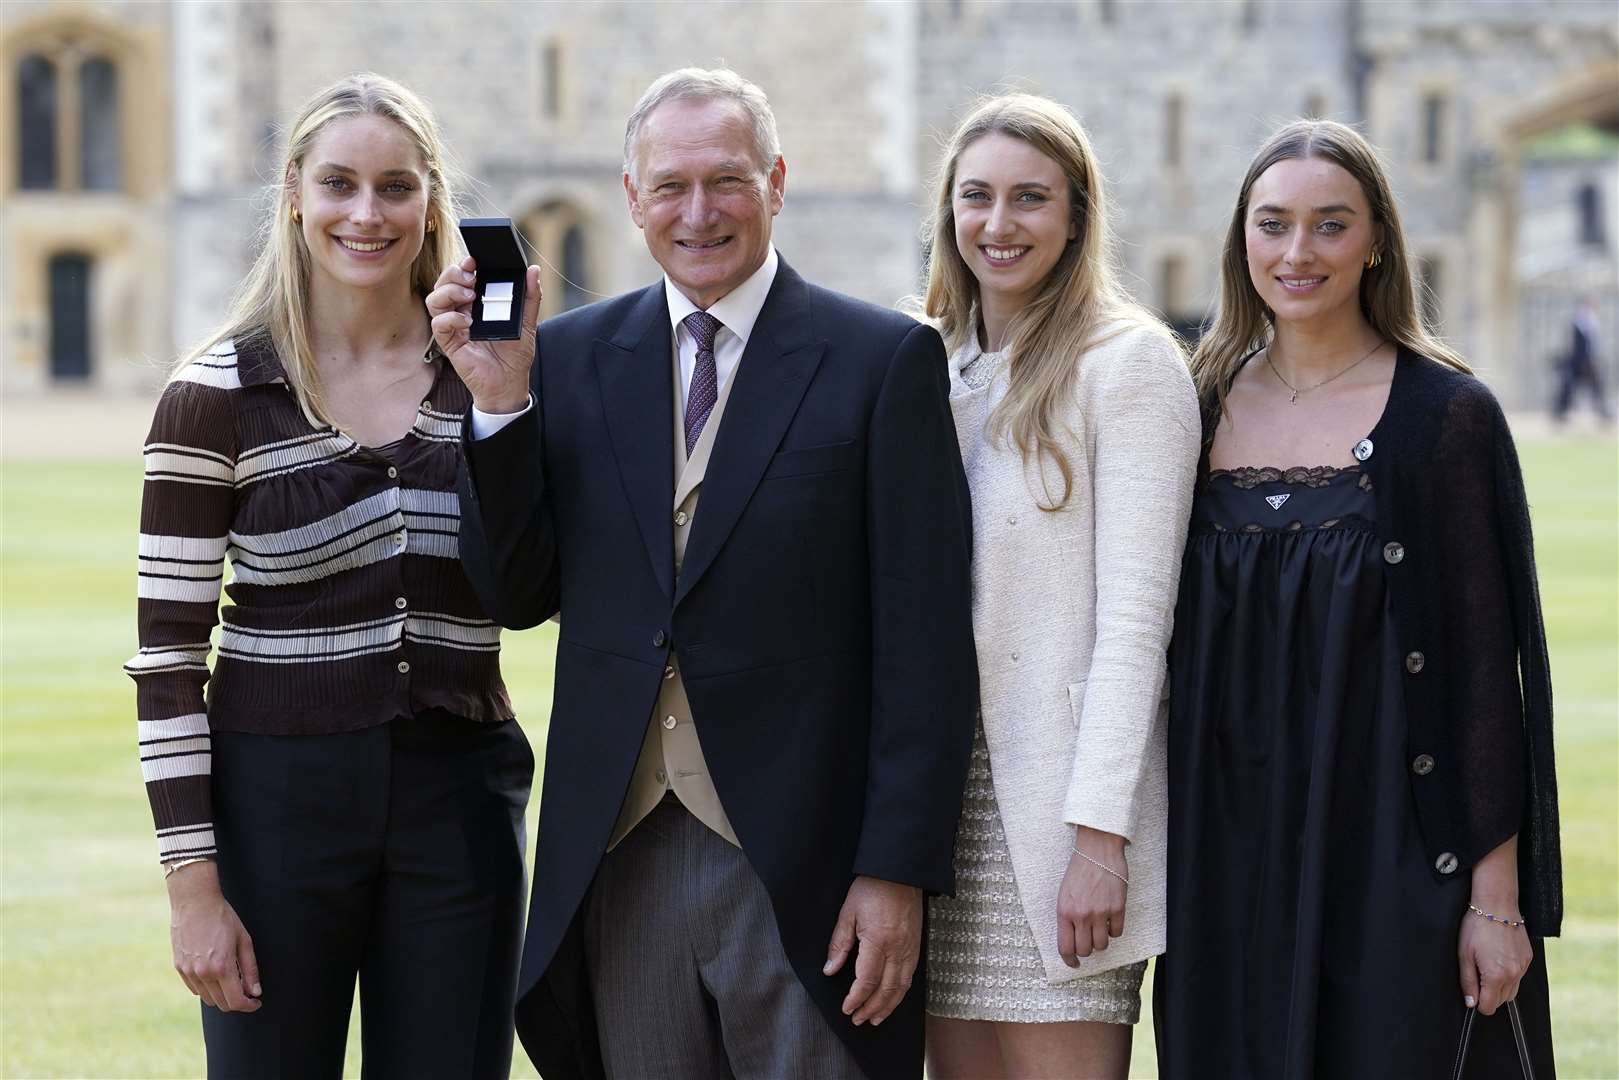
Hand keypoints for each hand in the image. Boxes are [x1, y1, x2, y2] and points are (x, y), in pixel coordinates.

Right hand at [167, 861, 260, 1012]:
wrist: (194, 902)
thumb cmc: (223, 917)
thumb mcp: (243, 940)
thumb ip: (250, 969)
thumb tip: (255, 992)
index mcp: (221, 967)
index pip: (236, 1001)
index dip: (249, 1006)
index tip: (256, 1002)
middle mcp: (202, 974)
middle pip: (222, 1004)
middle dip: (237, 1002)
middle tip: (248, 992)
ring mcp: (188, 972)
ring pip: (208, 998)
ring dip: (222, 996)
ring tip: (233, 981)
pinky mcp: (179, 968)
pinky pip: (195, 989)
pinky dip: (207, 988)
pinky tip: (216, 975)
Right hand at [425, 257, 541, 413]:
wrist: (510, 384)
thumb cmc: (515, 355)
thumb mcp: (528, 322)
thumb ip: (530, 296)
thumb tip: (534, 271)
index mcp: (477, 302)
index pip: (462, 277)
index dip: (463, 265)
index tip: (474, 260)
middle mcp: (462, 310)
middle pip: (444, 283)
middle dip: (453, 274)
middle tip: (471, 277)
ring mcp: (454, 326)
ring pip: (434, 299)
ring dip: (449, 291)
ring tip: (470, 295)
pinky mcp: (449, 342)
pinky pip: (438, 324)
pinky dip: (450, 317)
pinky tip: (467, 321)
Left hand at [822, 875, 921, 1026]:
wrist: (900, 872)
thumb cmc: (872, 888)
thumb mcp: (848, 912)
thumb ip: (839, 943)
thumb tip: (830, 969)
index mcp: (878, 940)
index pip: (866, 980)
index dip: (856, 998)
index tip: (846, 1008)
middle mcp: (897, 948)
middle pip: (886, 989)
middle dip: (871, 1008)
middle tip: (858, 1020)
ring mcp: (910, 948)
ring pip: (901, 987)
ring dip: (888, 1006)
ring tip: (875, 1019)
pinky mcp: (917, 946)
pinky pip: (910, 977)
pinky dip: (901, 993)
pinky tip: (892, 998)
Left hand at [1057, 825, 1126, 965]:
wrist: (1097, 851)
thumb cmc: (1079, 871)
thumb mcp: (1064, 894)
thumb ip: (1067, 917)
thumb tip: (1071, 941)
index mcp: (1064, 912)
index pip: (1065, 947)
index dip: (1069, 960)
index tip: (1074, 964)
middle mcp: (1081, 915)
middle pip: (1084, 950)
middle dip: (1086, 949)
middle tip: (1087, 941)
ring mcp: (1100, 913)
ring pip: (1101, 945)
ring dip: (1100, 941)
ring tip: (1099, 929)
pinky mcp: (1117, 908)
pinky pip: (1117, 933)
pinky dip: (1113, 930)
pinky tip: (1110, 920)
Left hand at [1460, 834, 1531, 1014]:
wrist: (1497, 905)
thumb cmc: (1476, 927)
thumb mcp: (1464, 954)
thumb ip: (1467, 981)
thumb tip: (1471, 1003)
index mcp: (1496, 976)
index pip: (1489, 1007)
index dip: (1477, 1003)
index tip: (1471, 992)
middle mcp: (1514, 975)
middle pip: (1501, 1001)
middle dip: (1488, 995)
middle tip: (1477, 975)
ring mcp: (1523, 967)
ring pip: (1512, 991)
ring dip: (1499, 987)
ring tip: (1487, 967)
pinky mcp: (1528, 959)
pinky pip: (1519, 977)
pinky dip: (1509, 975)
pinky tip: (1498, 959)